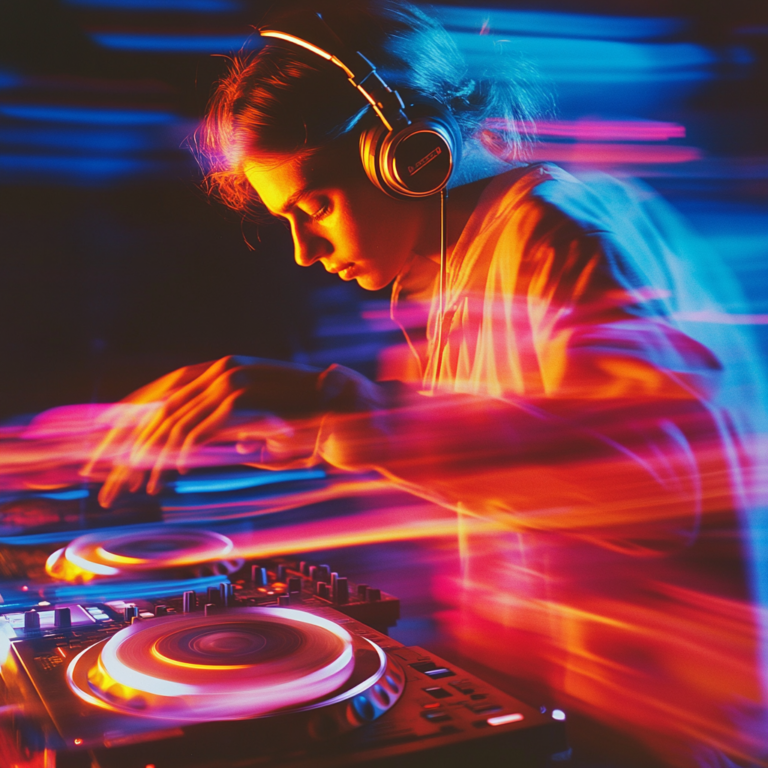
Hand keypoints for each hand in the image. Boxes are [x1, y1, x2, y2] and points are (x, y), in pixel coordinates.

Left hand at [83, 356, 322, 506]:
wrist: (346, 411)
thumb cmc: (306, 421)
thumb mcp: (259, 424)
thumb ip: (229, 429)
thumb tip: (206, 446)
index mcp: (221, 370)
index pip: (161, 392)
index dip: (129, 420)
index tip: (103, 448)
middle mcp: (220, 368)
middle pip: (158, 406)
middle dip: (124, 444)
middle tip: (101, 477)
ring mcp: (230, 379)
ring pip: (171, 421)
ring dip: (147, 459)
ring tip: (130, 490)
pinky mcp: (241, 398)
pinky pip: (197, 430)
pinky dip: (178, 456)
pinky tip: (166, 478)